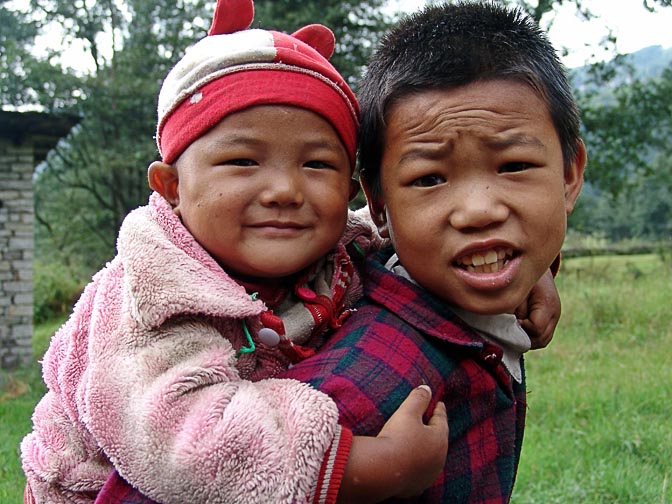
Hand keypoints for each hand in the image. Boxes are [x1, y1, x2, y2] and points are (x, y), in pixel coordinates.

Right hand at [337, 385, 447, 502]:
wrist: (381, 470)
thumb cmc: (396, 437)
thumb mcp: (407, 412)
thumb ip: (418, 398)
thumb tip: (427, 388)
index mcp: (439, 439)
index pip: (441, 420)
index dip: (439, 410)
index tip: (439, 403)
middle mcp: (438, 459)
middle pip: (437, 440)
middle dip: (433, 430)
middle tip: (429, 421)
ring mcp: (428, 475)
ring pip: (429, 458)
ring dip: (425, 450)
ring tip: (418, 442)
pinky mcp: (416, 487)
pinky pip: (418, 472)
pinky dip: (415, 465)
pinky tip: (409, 463)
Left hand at [515, 268, 560, 348]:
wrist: (535, 263)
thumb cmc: (522, 274)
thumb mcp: (516, 288)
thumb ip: (513, 306)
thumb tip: (508, 325)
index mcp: (548, 304)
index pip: (536, 328)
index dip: (521, 327)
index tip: (511, 320)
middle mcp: (555, 313)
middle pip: (541, 339)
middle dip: (523, 337)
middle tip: (509, 328)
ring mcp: (554, 318)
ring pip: (542, 341)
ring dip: (526, 338)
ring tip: (513, 328)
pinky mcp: (551, 320)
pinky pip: (542, 337)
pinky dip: (530, 336)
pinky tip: (518, 328)